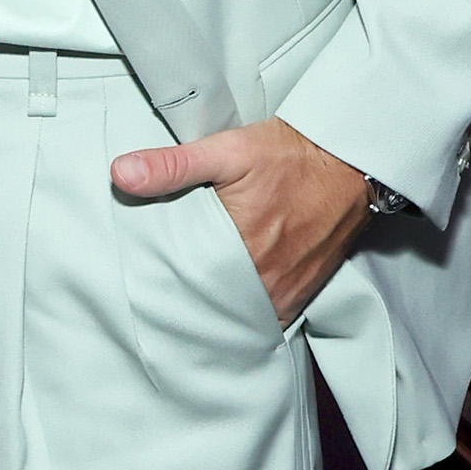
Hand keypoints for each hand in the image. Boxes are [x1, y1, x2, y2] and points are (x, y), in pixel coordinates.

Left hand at [109, 115, 369, 327]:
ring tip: (187, 308)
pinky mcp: (302, 293)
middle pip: (210, 307)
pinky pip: (267, 320)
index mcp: (239, 250)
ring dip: (215, 314)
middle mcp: (265, 280)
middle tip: (157, 303)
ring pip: (238, 318)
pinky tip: (226, 309)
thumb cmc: (290, 155)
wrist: (348, 160)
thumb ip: (173, 165)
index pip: (183, 286)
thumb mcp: (228, 150)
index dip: (159, 289)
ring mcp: (286, 292)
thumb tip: (121, 174)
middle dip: (184, 306)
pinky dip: (245, 317)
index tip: (140, 289)